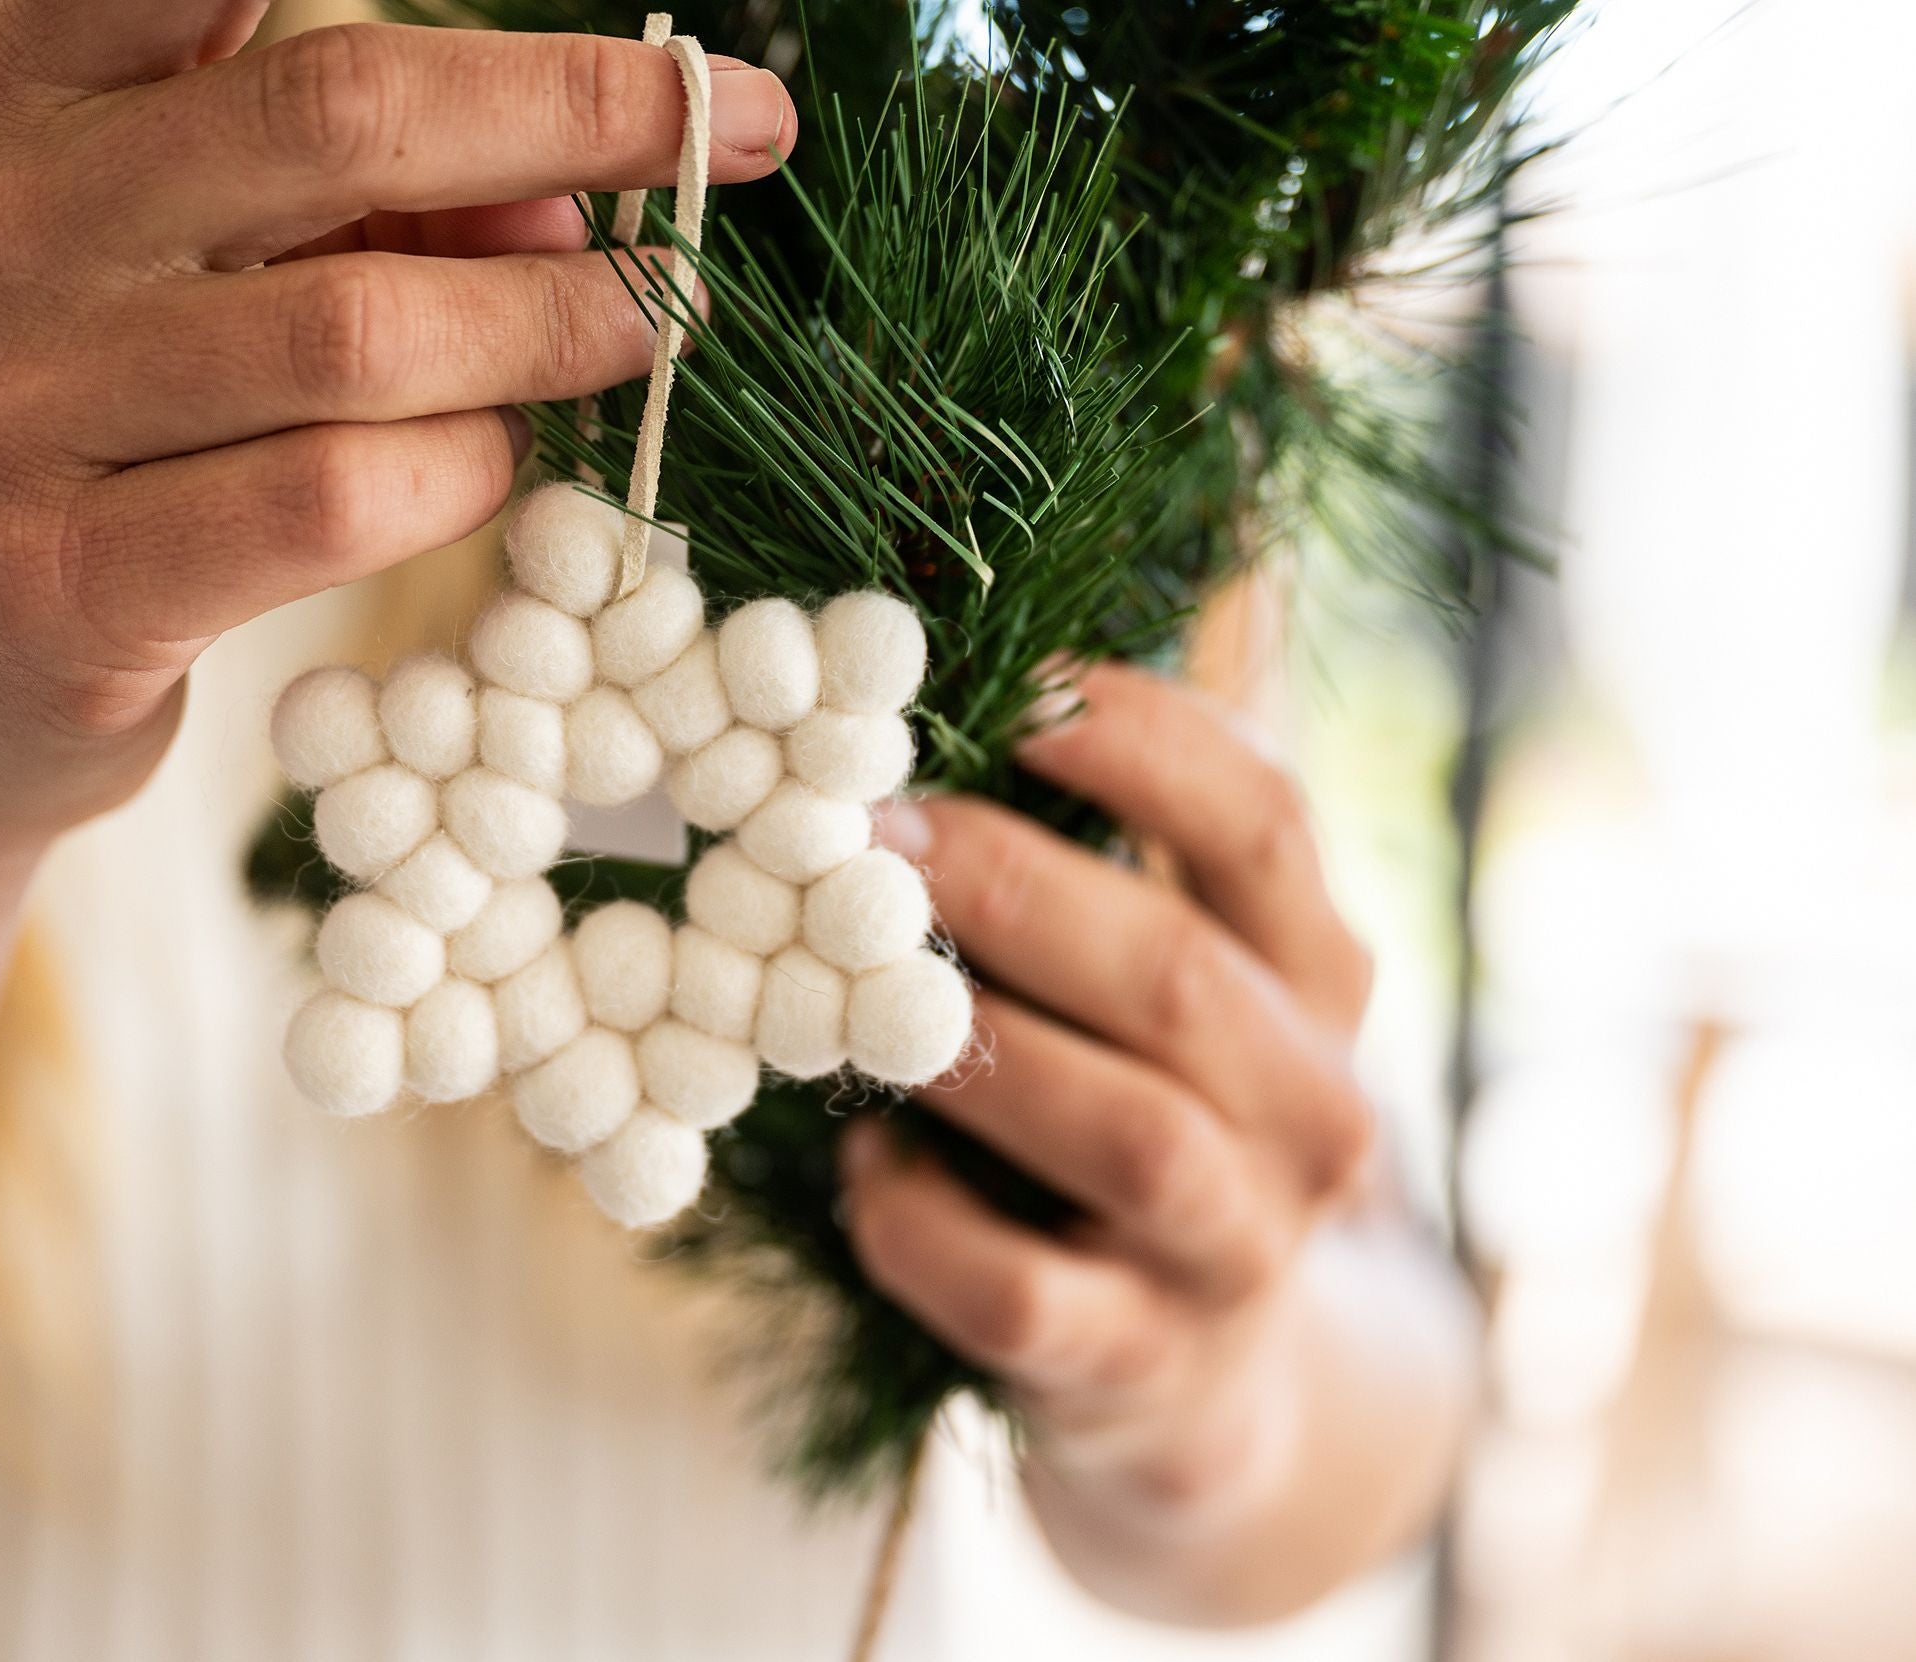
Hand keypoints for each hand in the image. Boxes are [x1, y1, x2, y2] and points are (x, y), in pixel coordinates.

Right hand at [0, 2, 795, 857]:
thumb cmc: (60, 444)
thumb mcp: (153, 276)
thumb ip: (327, 205)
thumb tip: (563, 183)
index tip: (619, 22)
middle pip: (334, 114)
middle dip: (570, 110)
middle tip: (728, 134)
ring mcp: (6, 410)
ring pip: (359, 327)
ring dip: (547, 319)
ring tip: (642, 325)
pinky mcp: (61, 581)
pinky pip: (332, 499)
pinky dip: (461, 472)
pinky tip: (499, 461)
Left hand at [844, 661, 1378, 1523]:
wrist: (1207, 1385)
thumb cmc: (1144, 1115)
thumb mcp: (1163, 984)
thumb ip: (1095, 854)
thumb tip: (939, 683)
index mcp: (1316, 980)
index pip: (1262, 821)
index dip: (1130, 740)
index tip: (999, 691)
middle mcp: (1311, 1111)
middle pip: (1175, 969)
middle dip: (1002, 884)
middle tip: (862, 833)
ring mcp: (1238, 1252)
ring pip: (1125, 1132)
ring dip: (971, 1048)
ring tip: (845, 991)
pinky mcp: (1142, 1368)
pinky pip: (1019, 1290)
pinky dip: (920, 1221)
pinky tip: (865, 1168)